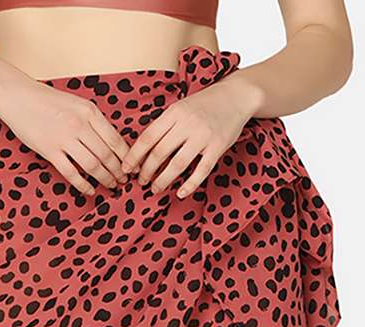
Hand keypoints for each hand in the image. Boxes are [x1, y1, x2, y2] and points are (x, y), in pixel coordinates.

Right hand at [0, 79, 130, 196]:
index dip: (125, 157)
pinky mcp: (49, 150)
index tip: (131, 167)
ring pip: (92, 165)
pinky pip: (71, 173)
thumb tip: (111, 142)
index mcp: (89, 111)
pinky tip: (90, 191)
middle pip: (106, 155)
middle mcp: (79, 124)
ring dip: (105, 179)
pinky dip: (83, 185)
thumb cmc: (48, 100)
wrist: (18, 97)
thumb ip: (92, 120)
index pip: (115, 139)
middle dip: (118, 171)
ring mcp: (64, 138)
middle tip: (123, 181)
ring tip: (111, 186)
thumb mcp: (76, 103)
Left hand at [121, 73, 263, 198]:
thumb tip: (143, 149)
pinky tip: (180, 193)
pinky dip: (190, 184)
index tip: (127, 168)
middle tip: (141, 182)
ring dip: (163, 180)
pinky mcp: (218, 147)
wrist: (236, 96)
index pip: (148, 137)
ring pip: (177, 164)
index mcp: (174, 112)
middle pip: (159, 153)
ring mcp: (203, 136)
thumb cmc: (204, 104)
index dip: (134, 155)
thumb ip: (165, 125)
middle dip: (147, 171)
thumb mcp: (181, 107)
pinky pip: (201, 171)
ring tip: (155, 189)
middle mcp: (187, 123)